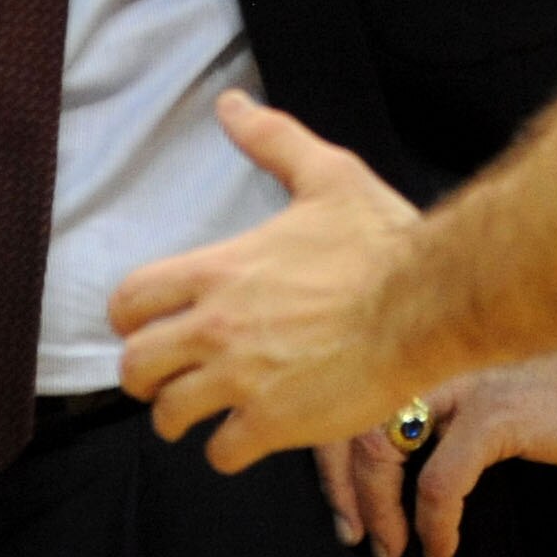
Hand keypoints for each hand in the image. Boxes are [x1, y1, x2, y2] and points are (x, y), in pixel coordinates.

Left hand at [112, 93, 428, 472]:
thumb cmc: (381, 241)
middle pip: (134, 368)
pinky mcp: (274, 423)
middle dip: (147, 375)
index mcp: (220, 270)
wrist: (428, 302)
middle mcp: (217, 327)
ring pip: (169, 415)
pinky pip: (221, 452)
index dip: (131, 319)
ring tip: (207, 410)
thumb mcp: (326, 175)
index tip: (149, 326)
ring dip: (184, 415)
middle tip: (172, 375)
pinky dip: (229, 447)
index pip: (129, 302)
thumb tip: (231, 105)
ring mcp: (242, 379)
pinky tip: (250, 433)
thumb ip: (272, 141)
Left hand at [315, 346, 556, 556]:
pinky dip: (432, 524)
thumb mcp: (479, 378)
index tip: (341, 504)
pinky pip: (440, 483)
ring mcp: (463, 377)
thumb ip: (432, 395)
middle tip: (355, 533)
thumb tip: (373, 458)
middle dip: (341, 487)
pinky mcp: (497, 412)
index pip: (345, 385)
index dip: (328, 453)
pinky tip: (441, 546)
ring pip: (381, 448)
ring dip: (379, 510)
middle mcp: (432, 347)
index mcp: (424, 335)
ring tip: (392, 546)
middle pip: (349, 417)